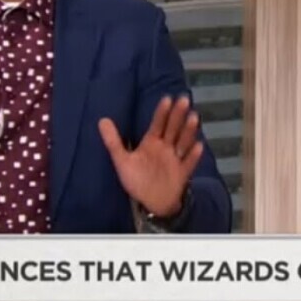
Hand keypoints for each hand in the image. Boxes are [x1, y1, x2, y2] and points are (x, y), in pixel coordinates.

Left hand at [99, 96, 202, 217]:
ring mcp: (176, 159)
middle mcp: (166, 147)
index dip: (162, 112)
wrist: (152, 202)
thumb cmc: (138, 179)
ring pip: (183, 142)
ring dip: (188, 130)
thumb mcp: (122, 160)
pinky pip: (189, 163)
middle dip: (178, 115)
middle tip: (183, 99)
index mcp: (152, 142)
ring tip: (193, 117)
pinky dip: (193, 155)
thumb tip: (102, 120)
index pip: (158, 123)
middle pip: (173, 128)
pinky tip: (198, 146)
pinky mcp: (183, 173)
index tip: (167, 98)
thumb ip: (113, 141)